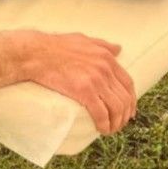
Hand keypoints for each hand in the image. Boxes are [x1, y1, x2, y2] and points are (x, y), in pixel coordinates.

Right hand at [20, 30, 135, 134]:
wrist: (37, 53)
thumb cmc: (56, 46)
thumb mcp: (84, 39)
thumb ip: (102, 45)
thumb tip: (118, 49)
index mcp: (106, 57)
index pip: (128, 83)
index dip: (131, 100)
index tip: (128, 110)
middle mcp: (105, 68)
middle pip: (124, 98)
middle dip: (124, 115)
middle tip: (118, 124)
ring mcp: (96, 80)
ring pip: (116, 108)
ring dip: (116, 123)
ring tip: (109, 129)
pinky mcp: (84, 91)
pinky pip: (101, 114)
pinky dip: (104, 125)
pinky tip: (101, 129)